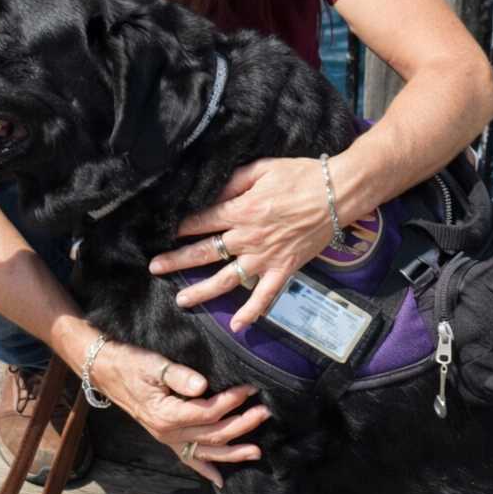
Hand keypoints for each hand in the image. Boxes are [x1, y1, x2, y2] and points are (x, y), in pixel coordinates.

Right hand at [90, 339, 268, 486]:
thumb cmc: (132, 365)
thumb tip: (203, 386)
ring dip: (232, 452)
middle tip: (264, 413)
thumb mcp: (155, 364)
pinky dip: (206, 469)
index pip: (209, 412)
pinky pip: (188, 459)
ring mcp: (167, 439)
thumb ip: (179, 376)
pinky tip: (220, 480)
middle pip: (213, 434)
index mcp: (167, 414)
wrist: (108, 372)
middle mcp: (168, 433)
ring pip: (206, 452)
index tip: (250, 389)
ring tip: (257, 452)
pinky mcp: (167, 438)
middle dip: (242, 425)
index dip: (231, 401)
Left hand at [148, 157, 333, 331]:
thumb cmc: (302, 175)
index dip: (181, 226)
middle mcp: (249, 236)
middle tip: (154, 268)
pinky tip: (237, 325)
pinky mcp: (285, 268)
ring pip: (227, 279)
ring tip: (181, 300)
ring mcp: (266, 256)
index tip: (164, 231)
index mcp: (242, 209)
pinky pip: (265, 295)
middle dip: (177, 260)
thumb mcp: (263, 168)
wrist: (338, 193)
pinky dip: (251, 312)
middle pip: (205, 252)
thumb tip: (212, 192)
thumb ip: (234, 181)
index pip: (202, 220)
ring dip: (202, 291)